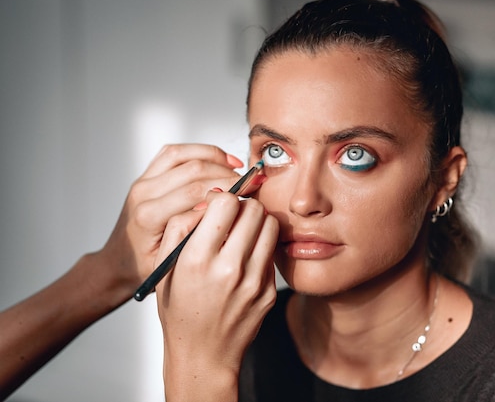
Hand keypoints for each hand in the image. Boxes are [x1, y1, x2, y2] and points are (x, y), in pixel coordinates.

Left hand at [96, 144, 248, 298]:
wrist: (119, 262)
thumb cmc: (145, 266)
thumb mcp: (174, 260)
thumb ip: (195, 236)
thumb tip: (226, 213)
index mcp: (149, 216)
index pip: (196, 192)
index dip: (228, 187)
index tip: (252, 189)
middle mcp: (144, 194)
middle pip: (193, 170)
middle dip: (228, 173)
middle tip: (252, 179)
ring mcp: (143, 182)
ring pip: (184, 155)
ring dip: (214, 157)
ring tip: (237, 168)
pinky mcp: (146, 176)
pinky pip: (173, 153)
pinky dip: (198, 151)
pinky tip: (218, 160)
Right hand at [156, 191, 278, 399]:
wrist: (204, 355)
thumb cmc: (180, 310)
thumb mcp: (164, 267)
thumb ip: (180, 226)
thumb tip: (207, 199)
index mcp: (197, 260)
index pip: (226, 202)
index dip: (223, 198)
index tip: (218, 206)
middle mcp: (229, 269)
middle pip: (253, 209)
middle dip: (243, 206)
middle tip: (234, 217)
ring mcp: (253, 281)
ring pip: (270, 226)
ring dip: (258, 223)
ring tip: (243, 234)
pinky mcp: (269, 292)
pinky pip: (272, 252)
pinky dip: (262, 247)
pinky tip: (247, 258)